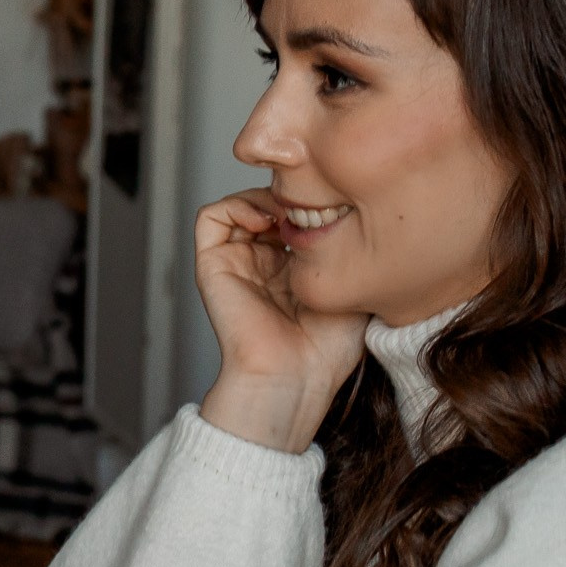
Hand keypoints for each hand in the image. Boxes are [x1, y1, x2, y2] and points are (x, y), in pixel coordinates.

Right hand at [193, 189, 369, 452]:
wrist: (297, 373)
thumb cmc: (328, 346)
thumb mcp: (354, 284)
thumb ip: (348, 248)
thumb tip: (348, 207)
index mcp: (291, 269)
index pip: (294, 214)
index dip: (311, 199)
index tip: (335, 202)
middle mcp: (261, 262)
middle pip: (266, 204)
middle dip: (290, 193)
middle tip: (313, 199)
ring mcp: (236, 262)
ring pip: (239, 204)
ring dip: (262, 195)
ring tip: (289, 210)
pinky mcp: (213, 266)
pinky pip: (211, 218)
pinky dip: (234, 206)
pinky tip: (265, 220)